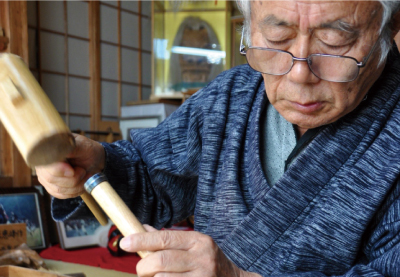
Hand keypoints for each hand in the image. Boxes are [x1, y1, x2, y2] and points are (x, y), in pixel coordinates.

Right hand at [36, 133, 104, 198]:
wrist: (93, 159)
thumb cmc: (88, 150)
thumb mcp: (83, 146)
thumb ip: (71, 148)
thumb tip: (59, 150)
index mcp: (47, 150)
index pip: (45, 164)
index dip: (59, 170)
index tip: (72, 171)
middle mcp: (42, 164)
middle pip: (51, 179)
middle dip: (73, 178)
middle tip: (83, 170)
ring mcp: (45, 177)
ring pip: (58, 189)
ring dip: (77, 185)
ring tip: (85, 175)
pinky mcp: (52, 188)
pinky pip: (61, 195)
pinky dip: (75, 191)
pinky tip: (82, 183)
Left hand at [120, 225, 260, 276]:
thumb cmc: (209, 261)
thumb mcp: (194, 245)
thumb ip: (168, 239)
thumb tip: (142, 229)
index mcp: (198, 240)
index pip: (165, 238)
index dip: (142, 240)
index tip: (125, 242)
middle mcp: (202, 257)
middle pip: (161, 260)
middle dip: (144, 266)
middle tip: (141, 269)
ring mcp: (203, 276)